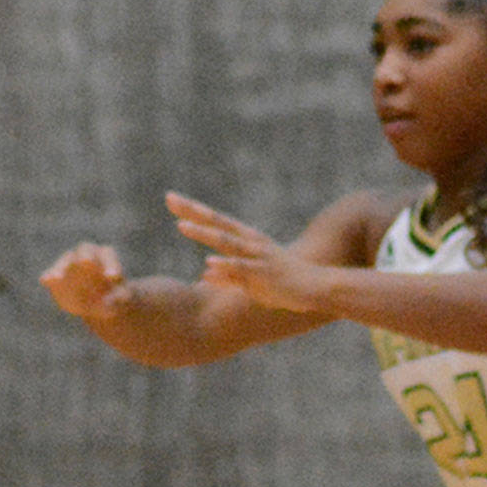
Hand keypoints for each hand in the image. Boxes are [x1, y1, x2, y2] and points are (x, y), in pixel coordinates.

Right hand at [40, 242, 131, 319]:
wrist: (99, 304)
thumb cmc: (115, 296)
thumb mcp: (123, 298)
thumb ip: (119, 298)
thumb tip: (108, 302)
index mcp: (105, 257)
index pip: (107, 254)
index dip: (111, 263)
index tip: (113, 277)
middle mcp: (87, 256)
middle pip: (85, 250)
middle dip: (86, 256)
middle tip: (86, 261)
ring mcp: (70, 265)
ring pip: (65, 261)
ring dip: (61, 268)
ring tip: (57, 277)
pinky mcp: (57, 278)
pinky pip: (51, 275)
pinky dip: (49, 277)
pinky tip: (46, 281)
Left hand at [166, 191, 325, 311]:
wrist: (317, 288)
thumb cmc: (285, 284)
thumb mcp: (251, 280)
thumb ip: (226, 276)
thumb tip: (204, 273)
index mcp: (248, 240)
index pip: (216, 221)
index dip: (193, 210)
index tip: (171, 199)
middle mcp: (251, 243)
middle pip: (217, 223)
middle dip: (192, 211)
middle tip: (169, 198)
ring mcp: (257, 257)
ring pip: (226, 242)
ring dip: (204, 234)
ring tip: (181, 226)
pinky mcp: (264, 275)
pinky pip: (241, 270)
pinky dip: (225, 266)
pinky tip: (209, 263)